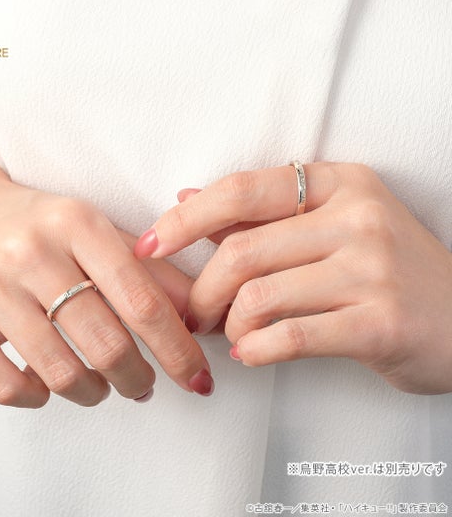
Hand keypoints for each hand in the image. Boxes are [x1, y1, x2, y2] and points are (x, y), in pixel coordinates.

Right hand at [0, 179, 212, 407]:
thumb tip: (197, 315)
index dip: (178, 349)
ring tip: (101, 387)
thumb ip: (150, 270)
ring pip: (60, 373)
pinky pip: (5, 386)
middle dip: (138, 378)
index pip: (142, 300)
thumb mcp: (96, 230)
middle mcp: (30, 252)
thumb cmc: (38, 224)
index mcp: (77, 224)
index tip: (198, 378)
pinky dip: (38, 398)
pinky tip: (49, 386)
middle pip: (106, 344)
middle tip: (144, 385)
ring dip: (94, 393)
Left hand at [135, 162, 451, 393]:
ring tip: (231, 335)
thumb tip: (187, 199)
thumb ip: (258, 216)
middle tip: (192, 313)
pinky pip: (290, 337)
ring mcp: (372, 269)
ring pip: (259, 297)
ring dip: (228, 325)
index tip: (150, 245)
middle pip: (241, 252)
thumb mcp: (332, 225)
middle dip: (201, 291)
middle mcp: (357, 218)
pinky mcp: (382, 322)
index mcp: (339, 184)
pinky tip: (251, 353)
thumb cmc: (388, 270)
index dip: (186, 220)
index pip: (241, 191)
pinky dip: (255, 350)